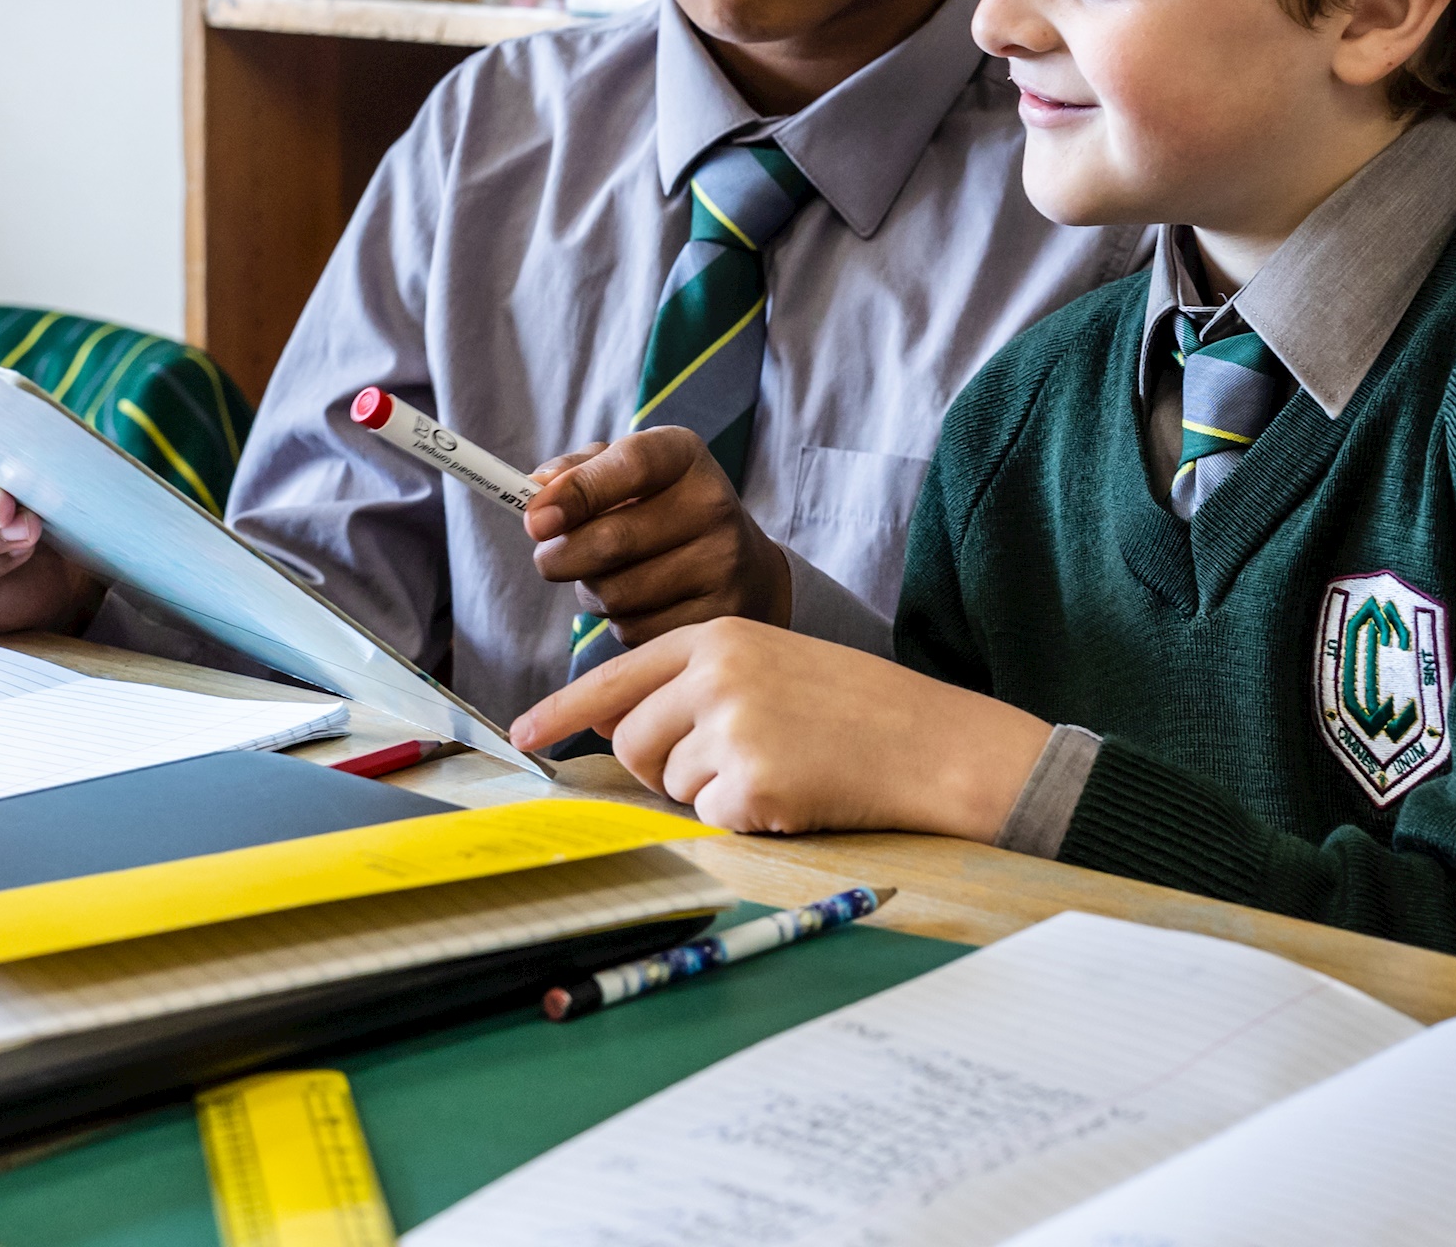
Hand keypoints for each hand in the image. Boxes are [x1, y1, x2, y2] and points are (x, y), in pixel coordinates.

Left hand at [509, 619, 1052, 838]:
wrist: (931, 744)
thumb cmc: (857, 709)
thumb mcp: (773, 665)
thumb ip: (699, 683)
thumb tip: (617, 729)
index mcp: (719, 635)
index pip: (615, 676)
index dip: (562, 712)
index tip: (524, 736)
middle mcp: (715, 675)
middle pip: (632, 741)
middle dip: (662, 766)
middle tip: (733, 761)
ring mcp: (731, 729)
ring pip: (668, 784)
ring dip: (711, 791)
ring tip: (780, 766)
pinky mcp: (750, 786)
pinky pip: (710, 819)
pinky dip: (744, 819)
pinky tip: (793, 793)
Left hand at [522, 427, 791, 646]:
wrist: (744, 566)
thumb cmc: (663, 511)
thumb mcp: (628, 474)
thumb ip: (577, 472)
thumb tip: (535, 492)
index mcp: (683, 455)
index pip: (629, 465)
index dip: (577, 492)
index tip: (533, 520)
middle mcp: (713, 504)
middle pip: (612, 541)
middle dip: (561, 556)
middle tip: (548, 558)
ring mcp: (722, 564)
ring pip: (616, 594)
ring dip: (592, 592)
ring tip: (610, 576)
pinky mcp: (717, 616)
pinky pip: (636, 631)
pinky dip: (620, 622)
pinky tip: (641, 603)